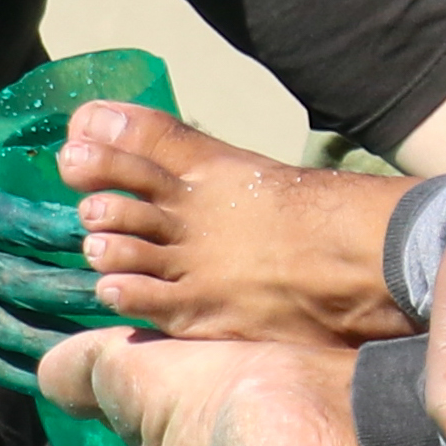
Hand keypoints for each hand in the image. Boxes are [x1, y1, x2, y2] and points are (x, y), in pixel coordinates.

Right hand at [0, 135, 109, 387]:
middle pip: (29, 285)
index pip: (23, 225)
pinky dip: (30, 370)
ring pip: (15, 333)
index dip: (72, 229)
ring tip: (116, 334)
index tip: (115, 224)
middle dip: (82, 289)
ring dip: (66, 337)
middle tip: (135, 286)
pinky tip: (71, 370)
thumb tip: (58, 115)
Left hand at [64, 98, 408, 345]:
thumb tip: (137, 136)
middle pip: (128, 191)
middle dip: (98, 187)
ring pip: (126, 246)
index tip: (77, 140)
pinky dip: (122, 290)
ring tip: (96, 242)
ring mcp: (197, 263)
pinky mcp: (203, 310)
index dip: (107, 139)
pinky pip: (147, 300)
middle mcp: (198, 212)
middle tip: (83, 193)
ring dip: (106, 241)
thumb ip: (201, 158)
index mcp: (216, 170)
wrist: (368, 265)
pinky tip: (110, 288)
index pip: (149, 141)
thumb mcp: (259, 177)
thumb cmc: (323, 222)